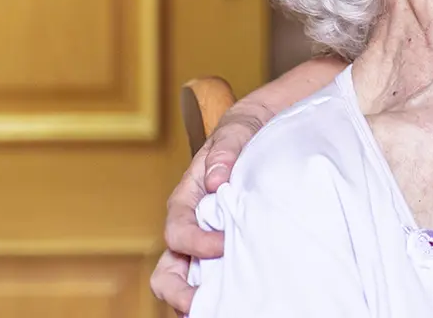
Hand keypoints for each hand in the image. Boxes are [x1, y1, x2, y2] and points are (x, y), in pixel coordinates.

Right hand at [149, 109, 265, 314]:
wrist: (264, 133)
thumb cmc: (243, 133)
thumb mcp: (235, 132)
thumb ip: (225, 150)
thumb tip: (217, 178)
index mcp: (186, 200)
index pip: (177, 231)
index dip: (195, 243)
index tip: (223, 245)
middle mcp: (191, 227)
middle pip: (168, 269)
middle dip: (178, 292)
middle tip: (200, 305)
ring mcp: (207, 244)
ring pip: (189, 281)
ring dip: (198, 300)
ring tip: (219, 311)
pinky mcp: (227, 251)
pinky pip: (216, 279)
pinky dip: (222, 293)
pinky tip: (241, 300)